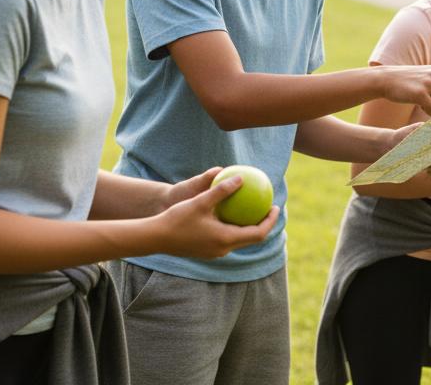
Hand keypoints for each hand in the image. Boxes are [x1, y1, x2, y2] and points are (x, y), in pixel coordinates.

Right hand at [154, 168, 279, 258]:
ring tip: (252, 210)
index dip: (270, 221)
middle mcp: (223, 249)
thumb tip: (241, 178)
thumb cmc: (177, 218)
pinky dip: (234, 229)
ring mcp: (215, 253)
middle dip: (263, 224)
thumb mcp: (201, 201)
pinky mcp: (207, 251)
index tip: (275, 207)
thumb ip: (222, 190)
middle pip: (252, 239)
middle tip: (268, 207)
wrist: (155, 238)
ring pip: (239, 240)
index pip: (258, 233)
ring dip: (248, 227)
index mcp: (226, 239)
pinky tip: (230, 215)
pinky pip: (227, 240)